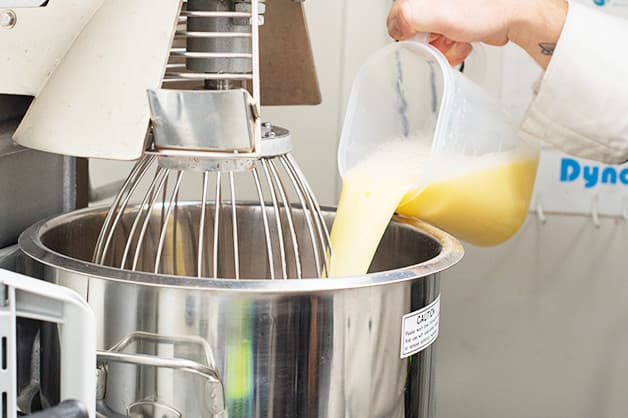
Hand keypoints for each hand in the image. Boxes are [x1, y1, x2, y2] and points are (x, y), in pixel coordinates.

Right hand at [387, 0, 567, 68]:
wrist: (517, 13)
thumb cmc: (485, 8)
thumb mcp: (434, 12)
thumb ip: (404, 18)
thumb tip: (395, 29)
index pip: (398, 15)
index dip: (409, 31)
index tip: (423, 35)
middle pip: (414, 28)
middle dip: (430, 40)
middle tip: (444, 37)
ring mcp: (445, 8)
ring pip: (431, 38)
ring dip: (444, 46)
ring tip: (458, 39)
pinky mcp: (458, 18)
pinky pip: (446, 40)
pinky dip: (454, 46)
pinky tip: (465, 40)